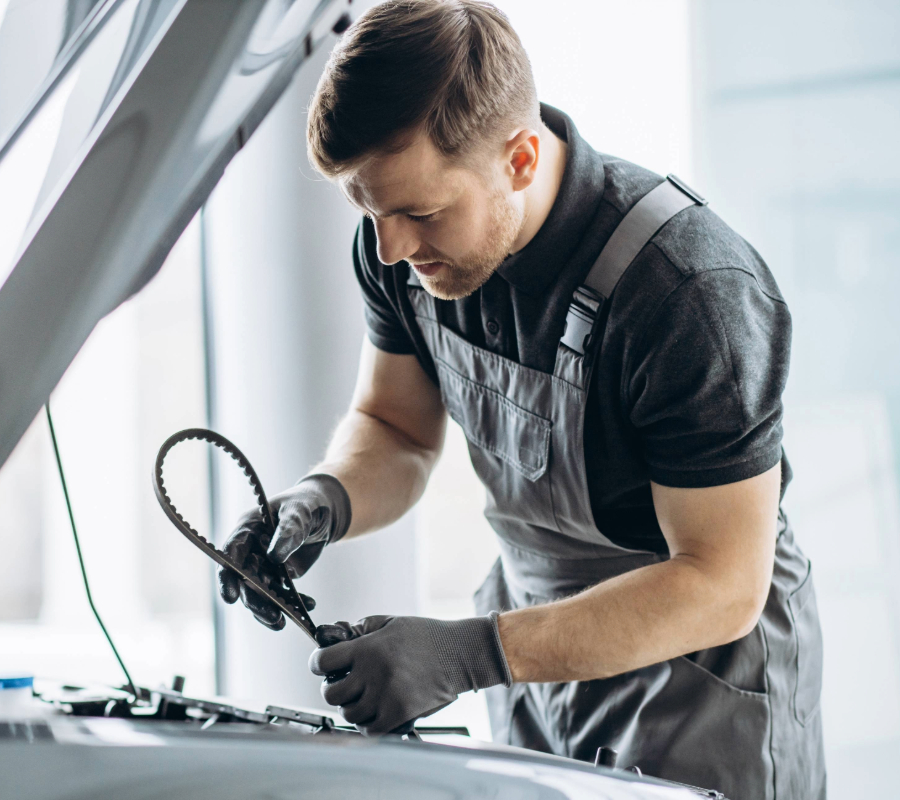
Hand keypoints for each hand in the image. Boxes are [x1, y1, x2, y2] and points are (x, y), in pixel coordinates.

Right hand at [217, 473, 350, 629]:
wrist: (324, 512)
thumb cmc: (306, 504)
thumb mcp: (299, 511)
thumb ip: (288, 530)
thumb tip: (275, 556)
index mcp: (248, 530)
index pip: (231, 553)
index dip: (227, 576)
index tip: (230, 596)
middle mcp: (251, 551)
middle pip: (245, 581)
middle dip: (255, 600)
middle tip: (273, 616)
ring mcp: (265, 566)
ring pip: (260, 593)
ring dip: (270, 609)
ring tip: (283, 622)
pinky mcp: (280, 577)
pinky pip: (282, 595)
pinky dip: (293, 604)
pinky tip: (309, 605)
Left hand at [309, 613, 511, 734]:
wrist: (459, 653)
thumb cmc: (427, 636)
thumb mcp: (391, 622)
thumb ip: (362, 628)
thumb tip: (338, 635)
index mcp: (367, 647)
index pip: (323, 662)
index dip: (317, 664)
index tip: (321, 666)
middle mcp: (373, 672)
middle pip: (331, 693)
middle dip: (334, 689)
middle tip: (344, 685)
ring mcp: (386, 695)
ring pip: (349, 713)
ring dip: (352, 707)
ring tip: (363, 698)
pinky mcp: (400, 713)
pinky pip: (370, 728)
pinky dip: (367, 723)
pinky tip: (374, 712)